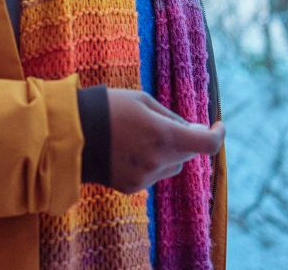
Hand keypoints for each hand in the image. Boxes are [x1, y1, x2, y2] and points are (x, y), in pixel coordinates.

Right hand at [104, 88, 224, 193]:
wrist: (69, 134)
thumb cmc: (107, 108)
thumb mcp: (143, 100)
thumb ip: (172, 117)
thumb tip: (192, 129)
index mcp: (164, 136)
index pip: (207, 144)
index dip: (218, 134)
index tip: (217, 125)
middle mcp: (158, 161)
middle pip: (189, 153)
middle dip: (186, 138)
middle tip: (167, 124)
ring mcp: (145, 177)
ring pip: (172, 165)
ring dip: (168, 152)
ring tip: (142, 136)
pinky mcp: (131, 187)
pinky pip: (153, 174)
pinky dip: (150, 162)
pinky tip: (128, 149)